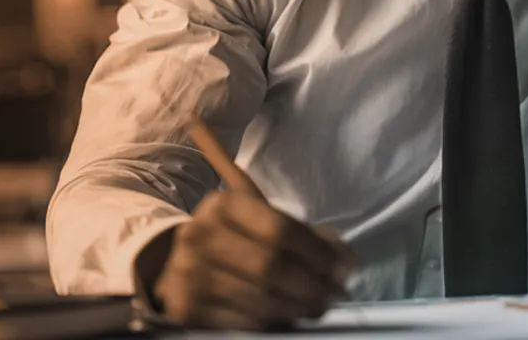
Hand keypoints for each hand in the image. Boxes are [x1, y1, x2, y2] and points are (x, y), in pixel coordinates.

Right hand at [146, 190, 356, 329]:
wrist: (181, 263)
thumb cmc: (235, 240)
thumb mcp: (262, 224)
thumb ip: (305, 236)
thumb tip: (346, 260)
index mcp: (224, 205)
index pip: (281, 230)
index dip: (319, 253)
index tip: (344, 268)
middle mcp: (200, 235)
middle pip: (271, 266)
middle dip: (312, 285)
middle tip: (334, 294)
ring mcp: (189, 273)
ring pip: (260, 299)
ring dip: (299, 308)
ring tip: (318, 307)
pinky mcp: (186, 307)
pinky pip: (244, 322)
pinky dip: (273, 322)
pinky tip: (287, 317)